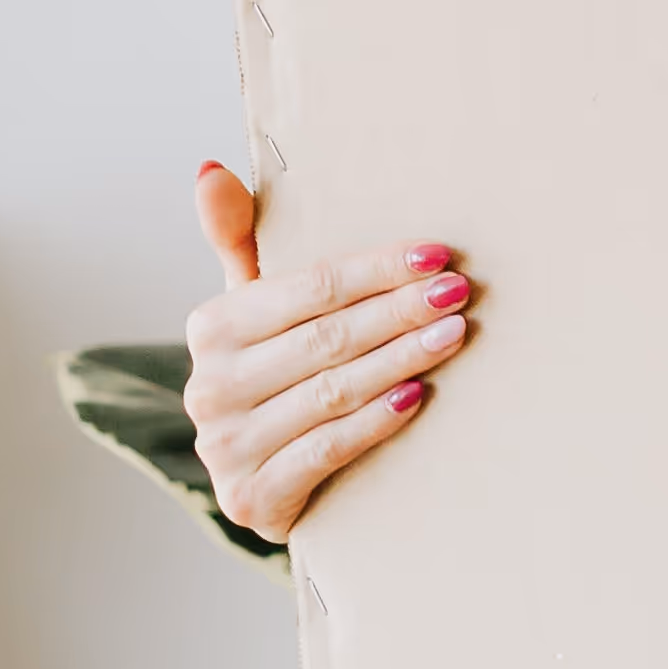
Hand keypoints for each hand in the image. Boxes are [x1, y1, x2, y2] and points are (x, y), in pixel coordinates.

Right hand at [175, 161, 472, 542]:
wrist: (260, 476)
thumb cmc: (273, 372)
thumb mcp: (253, 308)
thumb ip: (237, 240)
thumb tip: (211, 171)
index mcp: (211, 328)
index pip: (306, 289)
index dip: (374, 269)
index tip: (435, 254)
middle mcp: (210, 387)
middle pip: (325, 338)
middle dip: (398, 311)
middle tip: (457, 291)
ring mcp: (228, 447)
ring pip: (332, 392)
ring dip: (399, 360)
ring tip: (453, 335)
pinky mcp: (252, 497)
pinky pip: (327, 449)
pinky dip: (375, 422)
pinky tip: (417, 396)